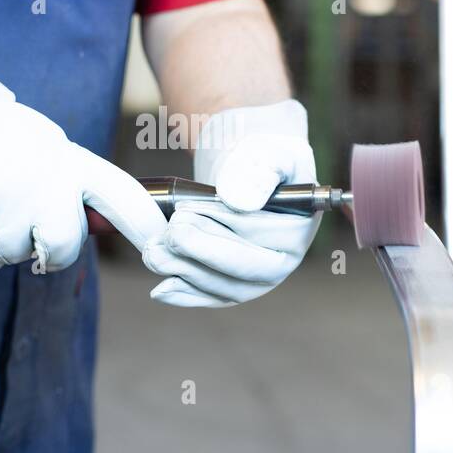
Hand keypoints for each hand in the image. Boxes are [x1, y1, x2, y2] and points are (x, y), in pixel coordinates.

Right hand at [0, 47, 166, 273]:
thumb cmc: (3, 139)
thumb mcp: (46, 151)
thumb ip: (63, 194)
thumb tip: (54, 253)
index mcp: (69, 161)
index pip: (122, 197)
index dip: (147, 226)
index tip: (162, 246)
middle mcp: (42, 184)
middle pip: (65, 248)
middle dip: (51, 251)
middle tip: (32, 228)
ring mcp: (3, 206)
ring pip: (16, 253)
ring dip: (4, 238)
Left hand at [144, 99, 319, 307]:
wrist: (250, 175)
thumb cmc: (262, 163)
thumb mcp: (268, 154)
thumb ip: (260, 172)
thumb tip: (239, 200)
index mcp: (297, 231)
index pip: (256, 237)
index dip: (218, 225)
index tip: (186, 210)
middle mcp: (281, 264)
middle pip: (238, 270)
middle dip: (197, 250)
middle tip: (170, 227)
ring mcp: (256, 280)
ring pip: (218, 286)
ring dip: (182, 269)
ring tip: (154, 249)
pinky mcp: (231, 287)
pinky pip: (208, 298)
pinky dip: (182, 295)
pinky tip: (160, 288)